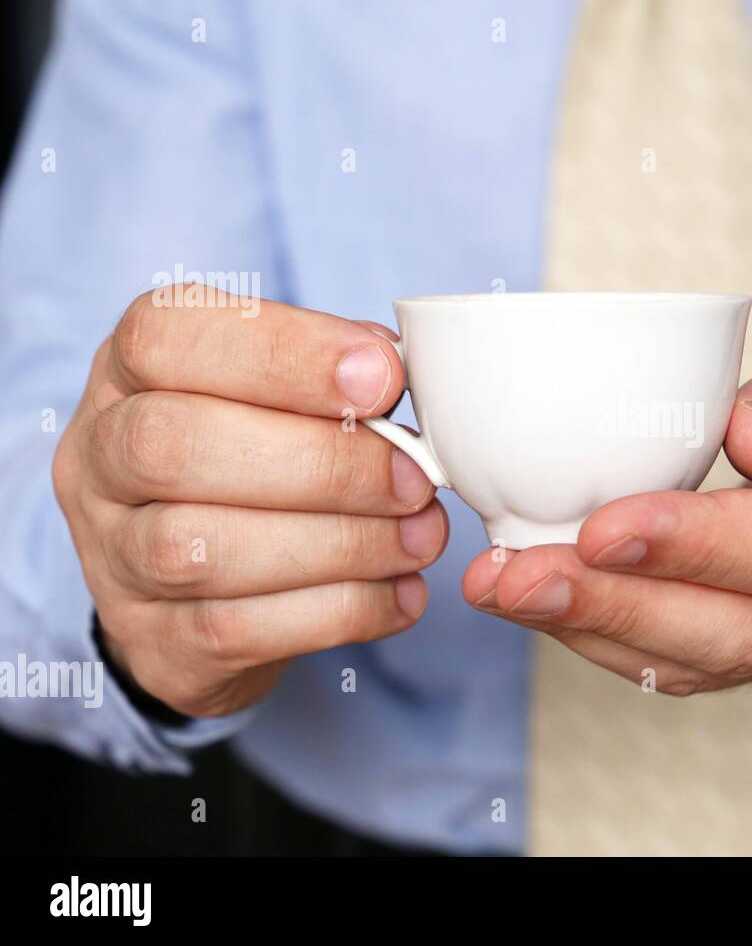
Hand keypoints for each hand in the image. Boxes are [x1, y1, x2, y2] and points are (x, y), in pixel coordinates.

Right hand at [53, 285, 445, 717]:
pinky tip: (401, 593)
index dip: (283, 353)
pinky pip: (238, 632)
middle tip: (416, 479)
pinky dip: (340, 611)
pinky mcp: (152, 643)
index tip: (384, 377)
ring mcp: (112, 558)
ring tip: (422, 536)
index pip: (168, 337)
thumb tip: (393, 367)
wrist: (198, 583)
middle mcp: (100, 458)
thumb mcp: (277, 390)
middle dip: (322, 463)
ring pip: (203, 551)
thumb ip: (327, 370)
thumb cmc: (255, 454)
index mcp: (131, 370)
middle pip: (177, 447)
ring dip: (340, 544)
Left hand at [462, 288, 751, 693]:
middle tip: (513, 577)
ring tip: (502, 588)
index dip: (703, 547)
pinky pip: (695, 661)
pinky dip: (614, 636)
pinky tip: (545, 599)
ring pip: (710, 663)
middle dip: (620, 609)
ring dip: (599, 632)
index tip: (602, 526)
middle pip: (746, 633)